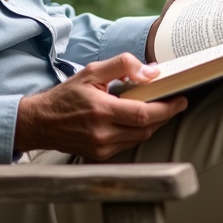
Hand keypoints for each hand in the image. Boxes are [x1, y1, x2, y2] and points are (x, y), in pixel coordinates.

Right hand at [14, 53, 186, 160]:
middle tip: (174, 101)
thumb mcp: (92, 72)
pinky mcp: (101, 156)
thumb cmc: (67, 96)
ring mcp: (102, 148)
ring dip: (153, 123)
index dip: (167, 108)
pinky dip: (138, 131)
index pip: (144, 114)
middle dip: (165, 115)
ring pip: (140, 137)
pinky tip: (137, 119)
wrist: (41, 123)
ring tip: (157, 107)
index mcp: (101, 111)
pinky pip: (129, 143)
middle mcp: (103, 134)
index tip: (181, 99)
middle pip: (147, 128)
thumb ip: (122, 66)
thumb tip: (151, 72)